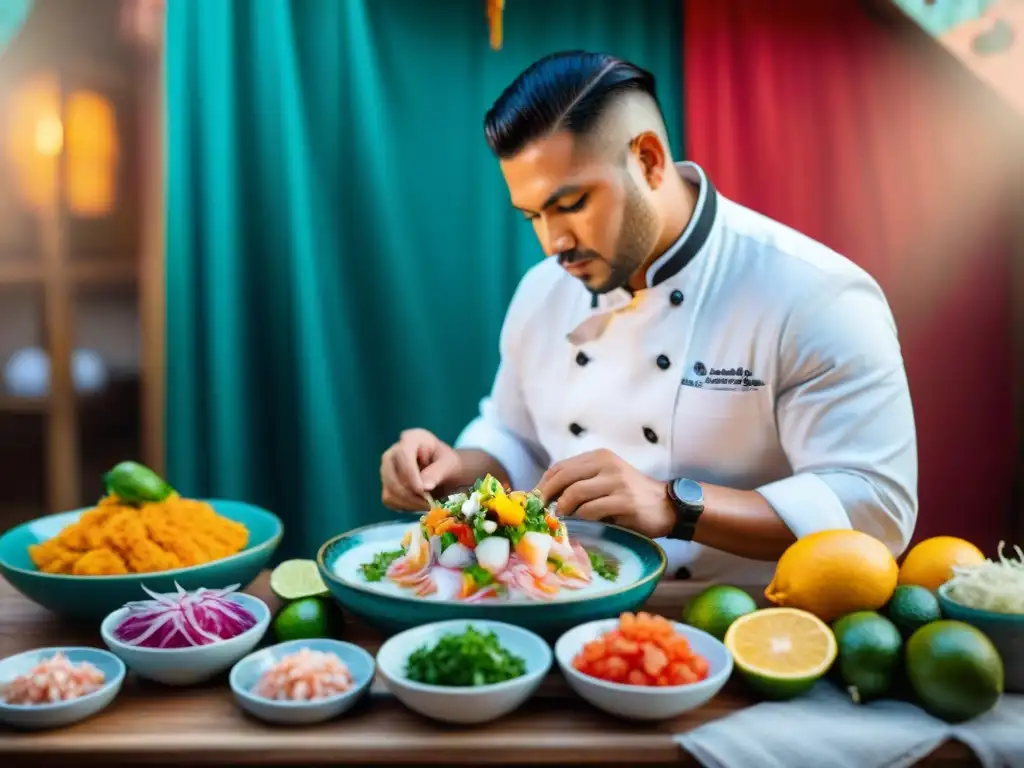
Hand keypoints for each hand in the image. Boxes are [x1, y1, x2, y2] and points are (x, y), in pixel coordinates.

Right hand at [380, 428, 460, 510]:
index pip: (402, 454)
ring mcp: (387, 469)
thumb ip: (438, 472)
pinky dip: (405, 507)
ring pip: (389, 490)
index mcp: (411, 438)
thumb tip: (424, 486)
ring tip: (428, 505)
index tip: (422, 490)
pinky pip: (390, 500)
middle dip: (409, 493)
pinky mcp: (387, 485)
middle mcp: (394, 452)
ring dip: (409, 503)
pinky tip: (419, 504)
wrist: (446, 472)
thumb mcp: (450, 464)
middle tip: (429, 503)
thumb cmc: (448, 463)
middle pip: (390, 474)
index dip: (409, 474)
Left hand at [535, 449, 674, 538]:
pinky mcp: (624, 501)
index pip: (561, 467)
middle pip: (564, 477)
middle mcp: (607, 464)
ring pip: (576, 493)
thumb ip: (581, 483)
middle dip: (547, 495)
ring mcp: (617, 482)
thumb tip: (546, 497)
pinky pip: (592, 510)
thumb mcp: (605, 480)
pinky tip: (579, 523)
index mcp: (599, 457)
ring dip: (563, 508)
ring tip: (560, 519)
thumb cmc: (630, 496)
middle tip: (540, 512)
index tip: (534, 499)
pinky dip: (581, 518)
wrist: (666, 506)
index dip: (543, 483)